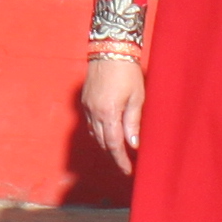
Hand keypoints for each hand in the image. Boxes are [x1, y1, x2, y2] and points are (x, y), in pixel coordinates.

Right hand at [78, 49, 142, 176]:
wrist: (110, 50)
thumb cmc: (127, 72)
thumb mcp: (136, 98)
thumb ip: (133, 123)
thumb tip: (133, 144)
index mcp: (108, 113)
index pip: (114, 144)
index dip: (120, 160)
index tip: (127, 171)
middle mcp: (94, 113)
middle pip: (103, 142)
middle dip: (114, 155)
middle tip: (125, 164)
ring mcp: (87, 107)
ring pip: (95, 134)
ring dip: (106, 144)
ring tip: (119, 150)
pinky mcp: (84, 101)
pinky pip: (90, 124)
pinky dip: (99, 132)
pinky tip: (108, 133)